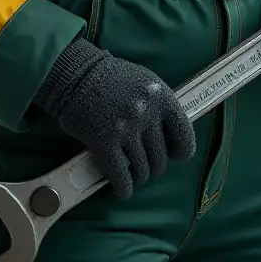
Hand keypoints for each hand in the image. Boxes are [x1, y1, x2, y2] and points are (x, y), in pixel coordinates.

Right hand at [34, 37, 195, 199]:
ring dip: (138, 176)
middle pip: (161, 158)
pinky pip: (121, 177)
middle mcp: (146, 112)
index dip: (180, 152)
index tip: (172, 155)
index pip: (185, 137)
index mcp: (161, 96)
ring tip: (131, 174)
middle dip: (154, 166)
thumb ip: (159, 107)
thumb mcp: (144, 83)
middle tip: (144, 164)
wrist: (75, 73)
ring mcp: (125, 128)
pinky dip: (123, 188)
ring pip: (142, 170)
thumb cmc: (111, 77)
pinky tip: (122, 188)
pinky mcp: (104, 142)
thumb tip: (171, 138)